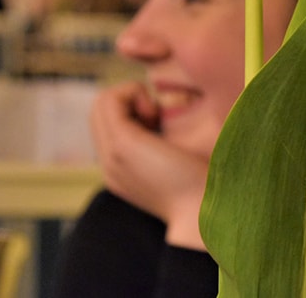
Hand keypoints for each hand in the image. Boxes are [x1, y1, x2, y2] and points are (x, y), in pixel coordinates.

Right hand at [89, 81, 208, 249]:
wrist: (206, 212)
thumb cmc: (205, 185)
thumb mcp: (177, 162)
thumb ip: (163, 144)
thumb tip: (163, 114)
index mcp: (122, 171)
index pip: (106, 126)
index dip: (132, 112)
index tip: (161, 123)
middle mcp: (110, 164)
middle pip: (99, 112)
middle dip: (129, 101)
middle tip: (158, 117)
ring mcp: (111, 155)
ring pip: (101, 103)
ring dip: (130, 96)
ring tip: (155, 115)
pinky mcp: (121, 144)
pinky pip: (109, 99)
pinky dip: (132, 92)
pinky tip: (155, 113)